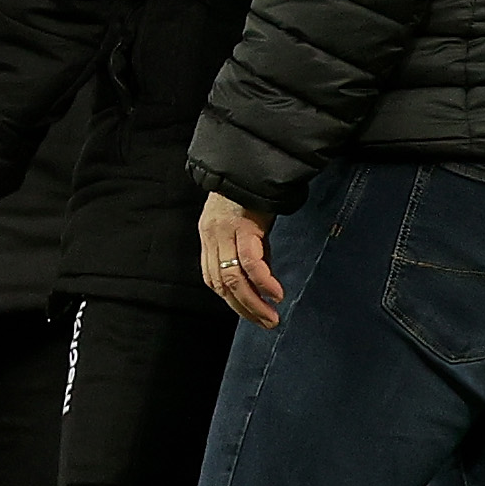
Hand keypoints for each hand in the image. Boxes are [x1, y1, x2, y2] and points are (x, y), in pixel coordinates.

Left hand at [198, 193, 280, 325]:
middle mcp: (212, 236)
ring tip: (272, 317)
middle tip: (266, 323)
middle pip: (222, 284)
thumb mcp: (243, 223)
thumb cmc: (249, 192)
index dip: (231, 301)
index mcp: (208, 237)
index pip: (212, 279)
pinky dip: (263, 281)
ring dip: (254, 303)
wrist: (250, 162)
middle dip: (244, 309)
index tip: (251, 315)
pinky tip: (276, 294)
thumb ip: (248, 249)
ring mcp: (225, 231)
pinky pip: (251, 261)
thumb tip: (260, 279)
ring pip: (233, 277)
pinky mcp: (243, 225)